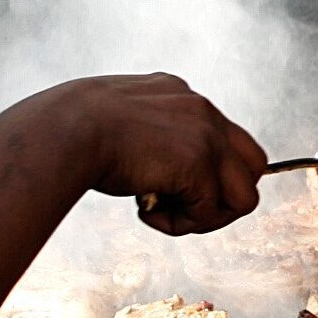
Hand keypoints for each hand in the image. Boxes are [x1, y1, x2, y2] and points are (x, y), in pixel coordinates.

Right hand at [35, 73, 265, 235]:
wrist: (63, 129)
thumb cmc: (71, 129)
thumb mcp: (117, 117)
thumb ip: (146, 132)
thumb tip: (152, 164)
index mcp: (178, 93)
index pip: (225, 137)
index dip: (209, 173)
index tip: (173, 187)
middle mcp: (201, 108)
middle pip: (253, 164)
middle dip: (223, 196)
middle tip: (179, 206)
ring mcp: (205, 134)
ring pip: (244, 196)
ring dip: (205, 216)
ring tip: (162, 210)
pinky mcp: (199, 163)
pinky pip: (210, 214)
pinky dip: (178, 224)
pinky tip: (144, 208)